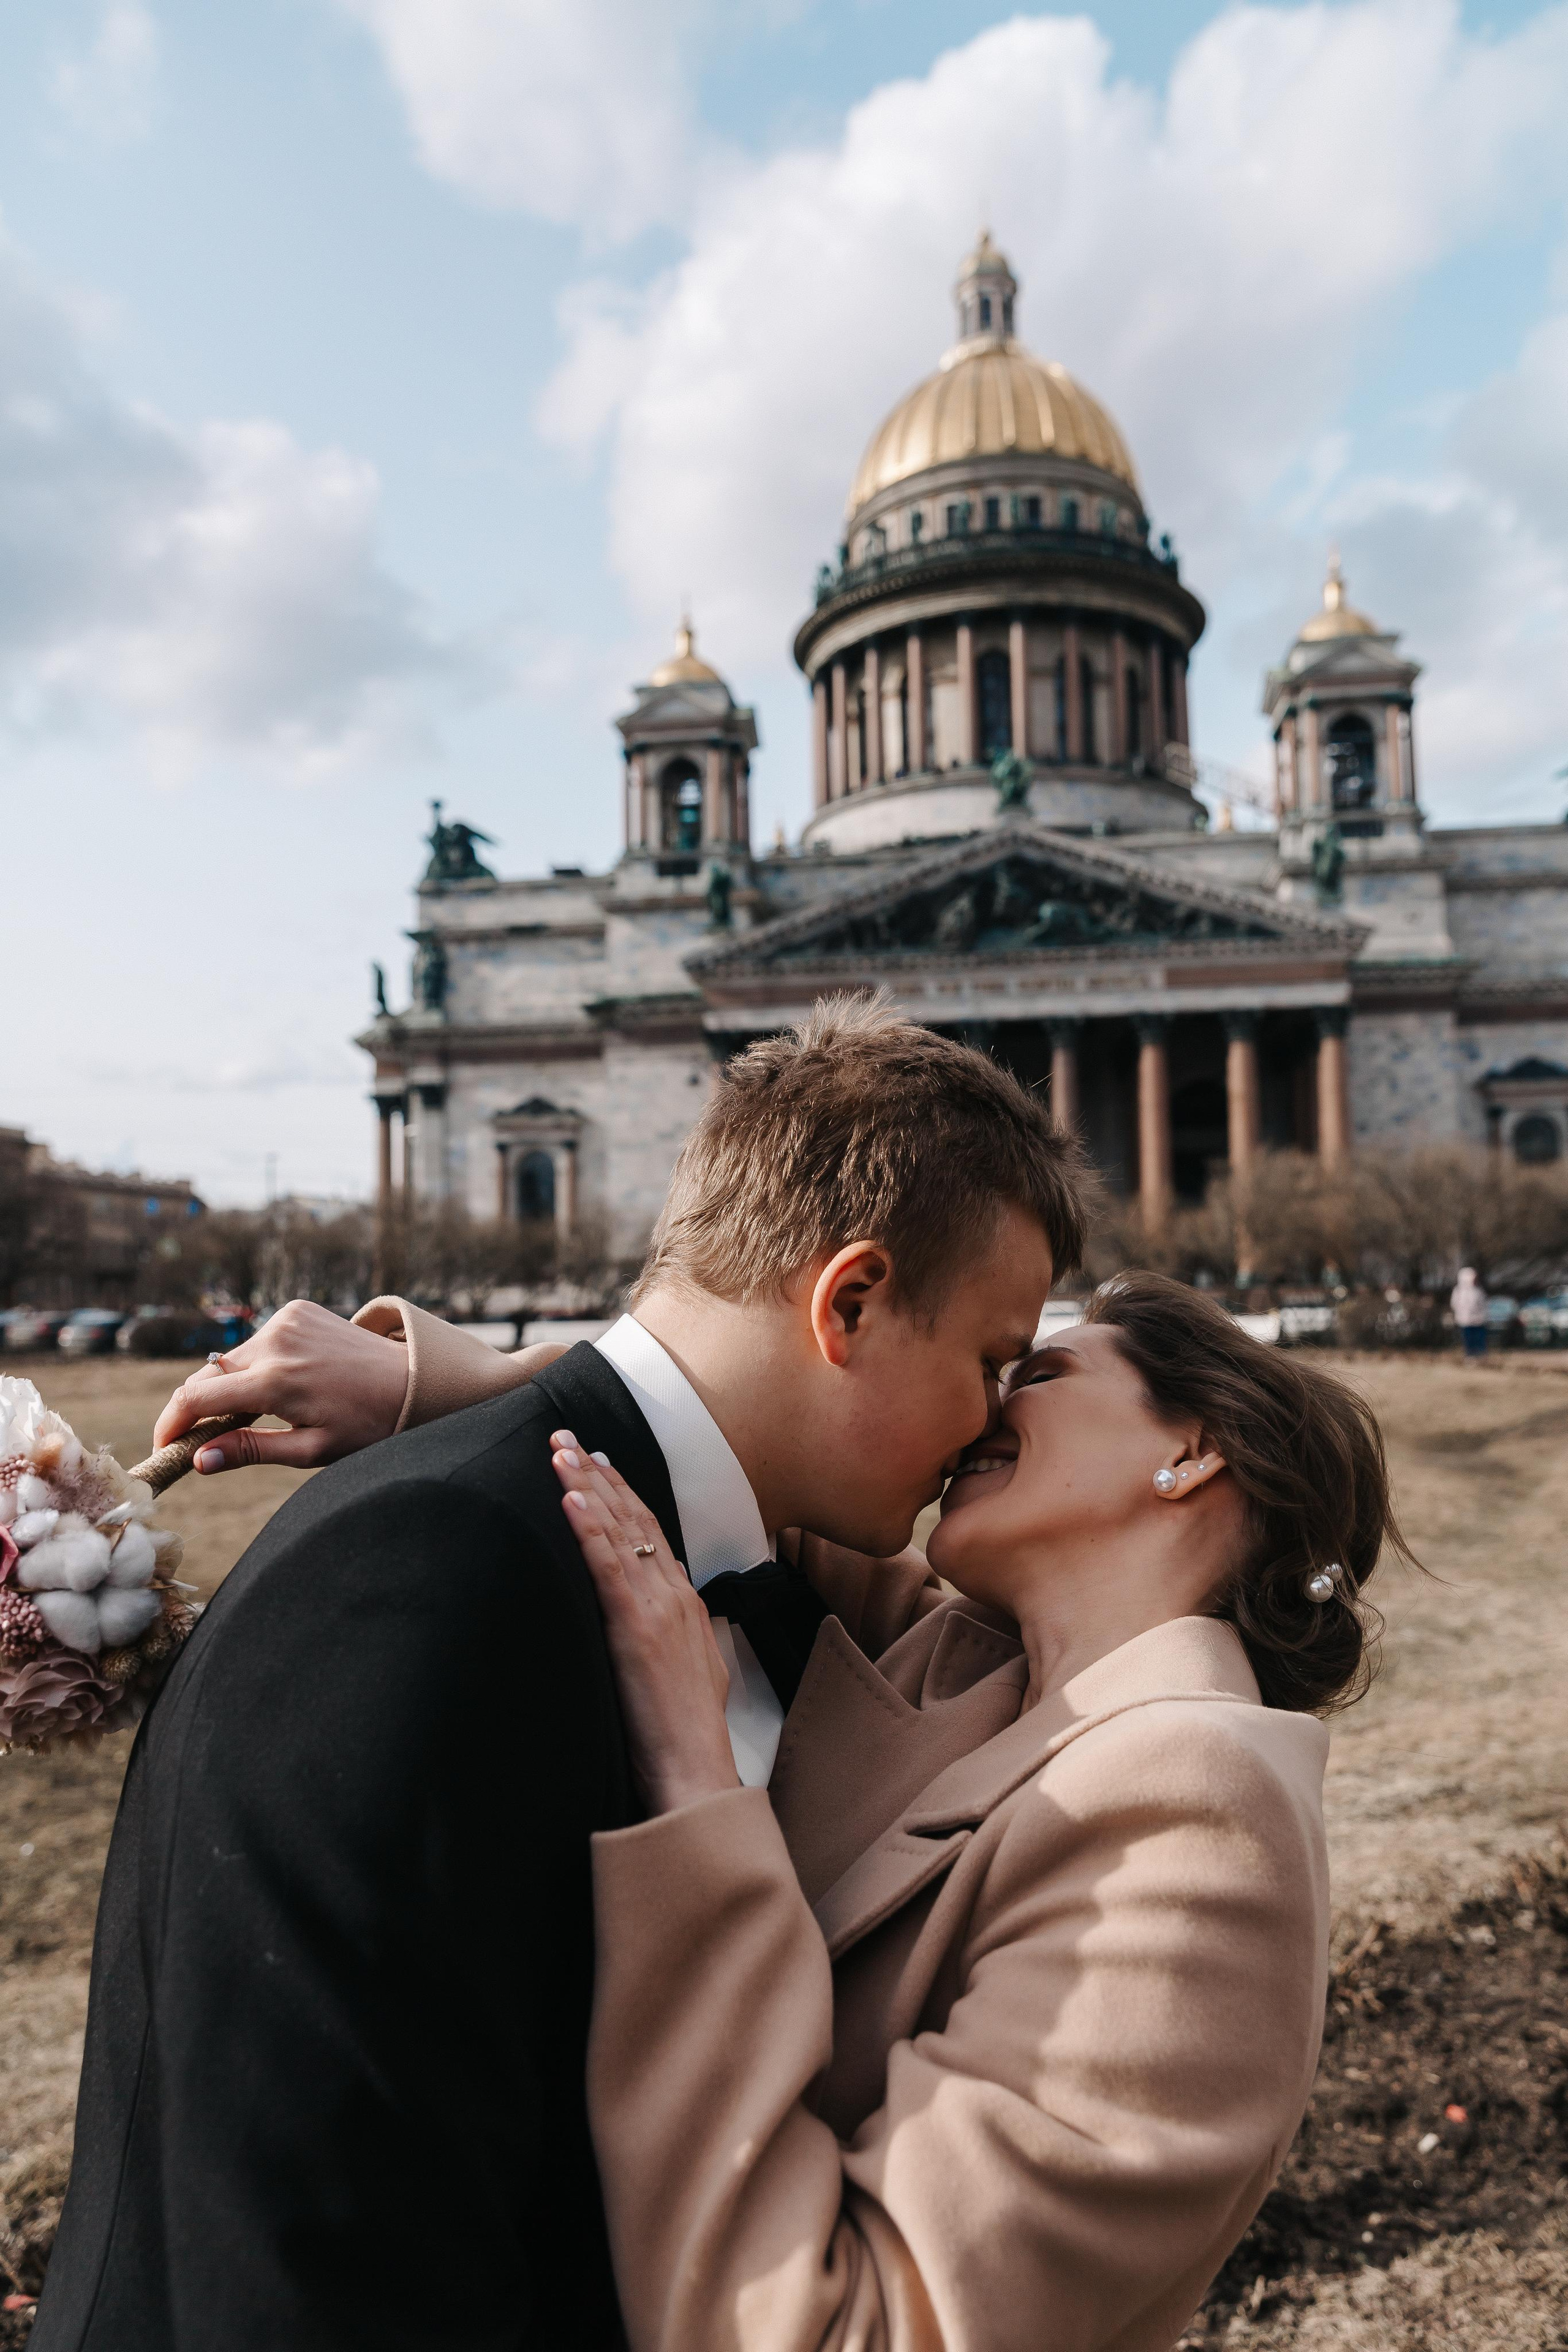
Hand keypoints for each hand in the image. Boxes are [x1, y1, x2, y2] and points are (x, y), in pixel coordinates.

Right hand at [152, 1299, 409, 1473]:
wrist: (413, 1381)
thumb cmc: (367, 1424)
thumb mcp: (311, 1450)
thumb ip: (251, 1450)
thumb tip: (198, 1460)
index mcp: (275, 1381)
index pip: (195, 1398)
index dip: (170, 1426)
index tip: (163, 1449)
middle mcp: (275, 1341)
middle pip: (207, 1376)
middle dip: (195, 1410)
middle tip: (198, 1441)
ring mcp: (286, 1319)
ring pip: (231, 1359)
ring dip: (229, 1386)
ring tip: (251, 1416)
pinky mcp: (297, 1310)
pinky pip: (258, 1342)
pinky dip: (255, 1364)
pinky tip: (280, 1385)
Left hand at [551, 1430, 738, 1815]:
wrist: (695, 1769)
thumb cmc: (688, 1731)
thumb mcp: (698, 1668)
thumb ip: (687, 1629)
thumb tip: (680, 1602)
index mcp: (685, 1603)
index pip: (653, 1531)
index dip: (624, 1492)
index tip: (598, 1460)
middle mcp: (673, 1594)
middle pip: (633, 1519)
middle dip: (598, 1474)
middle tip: (567, 1436)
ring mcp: (656, 1607)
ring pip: (619, 1531)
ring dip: (587, 1486)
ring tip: (559, 1452)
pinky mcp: (634, 1627)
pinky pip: (608, 1566)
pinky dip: (590, 1527)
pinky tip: (571, 1498)